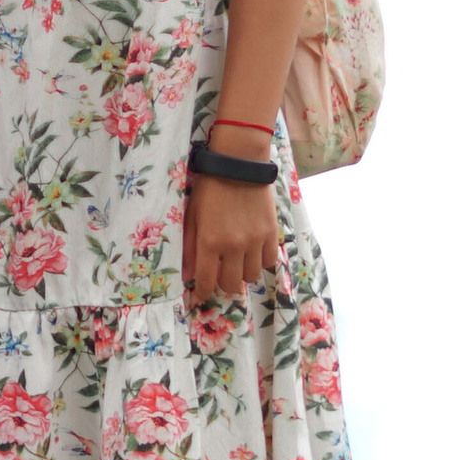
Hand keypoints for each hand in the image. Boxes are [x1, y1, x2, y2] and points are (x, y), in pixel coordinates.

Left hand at [184, 175, 282, 303]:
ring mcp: (255, 240)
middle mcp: (234, 246)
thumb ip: (190, 246)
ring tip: (238, 261)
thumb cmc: (210, 188)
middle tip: (221, 274)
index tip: (202, 293)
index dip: (203, 292)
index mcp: (210, 242)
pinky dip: (261, 261)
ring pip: (252, 276)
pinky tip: (253, 251)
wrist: (239, 165)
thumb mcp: (192, 215)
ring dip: (243, 273)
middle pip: (233, 284)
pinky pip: (269, 261)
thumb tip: (188, 273)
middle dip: (224, 284)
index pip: (207, 281)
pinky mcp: (271, 233)